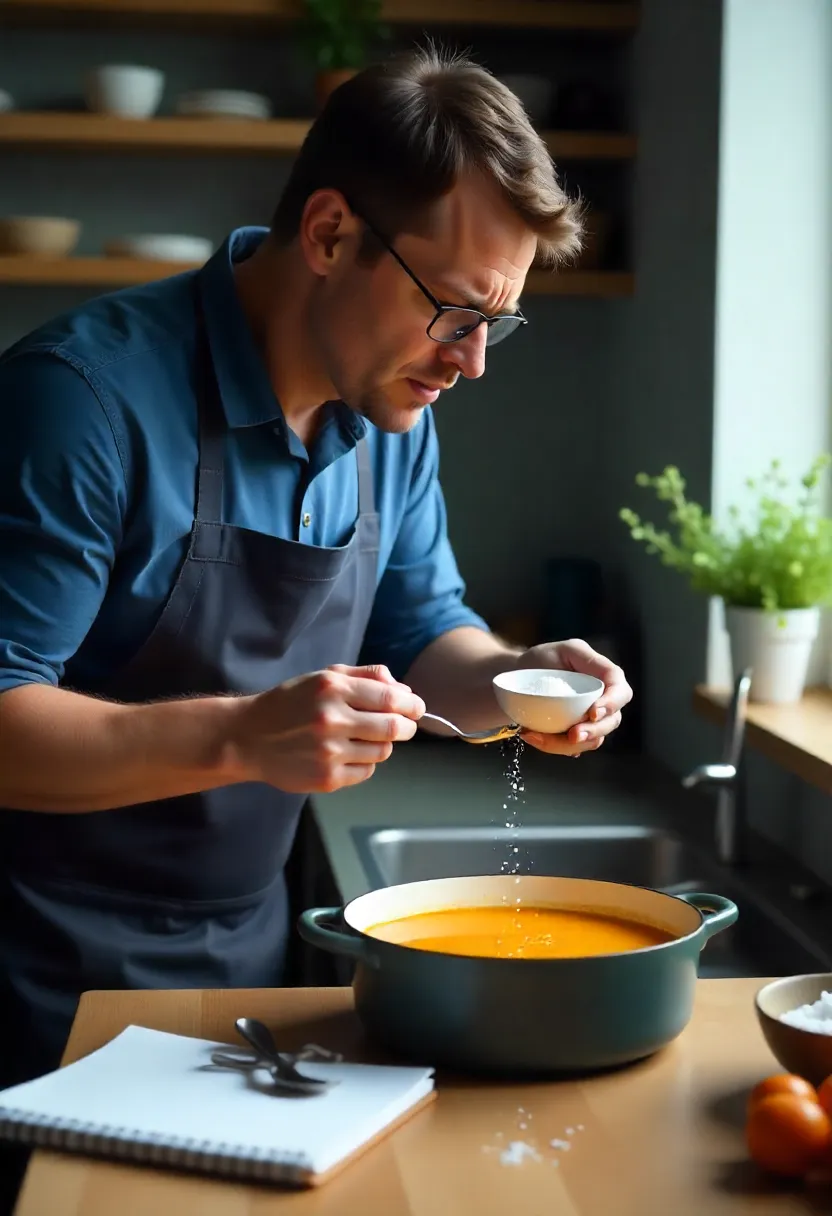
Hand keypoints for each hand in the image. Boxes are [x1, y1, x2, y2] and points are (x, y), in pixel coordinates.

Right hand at [228, 664, 424, 792]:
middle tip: (403, 725)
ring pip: (382, 751)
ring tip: (365, 737)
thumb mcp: (323, 677)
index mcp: (333, 689)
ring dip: (382, 744)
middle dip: (406, 726)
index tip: (416, 707)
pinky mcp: (327, 778)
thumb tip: (402, 690)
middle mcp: (332, 720)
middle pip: (393, 728)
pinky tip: (347, 753)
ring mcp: (329, 752)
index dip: (411, 704)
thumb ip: (365, 676)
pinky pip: (366, 771)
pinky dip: (365, 762)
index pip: (391, 699)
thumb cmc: (290, 703)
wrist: (249, 737)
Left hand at [515, 639, 631, 756]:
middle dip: (594, 731)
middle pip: (613, 720)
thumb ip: (579, 659)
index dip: (612, 703)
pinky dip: (555, 746)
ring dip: (568, 744)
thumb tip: (591, 689)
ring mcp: (590, 718)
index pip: (620, 689)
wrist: (518, 678)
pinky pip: (575, 748)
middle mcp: (602, 698)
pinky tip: (535, 737)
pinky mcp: (576, 732)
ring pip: (594, 740)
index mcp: (601, 674)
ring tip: (536, 735)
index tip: (593, 713)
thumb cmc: (539, 661)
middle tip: (572, 736)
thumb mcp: (561, 650)